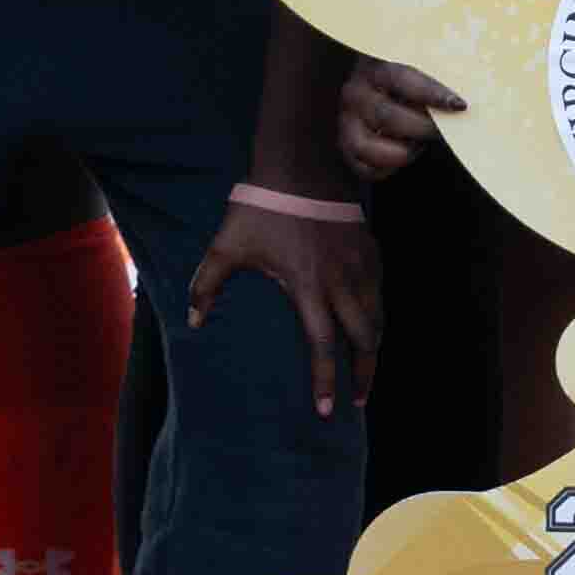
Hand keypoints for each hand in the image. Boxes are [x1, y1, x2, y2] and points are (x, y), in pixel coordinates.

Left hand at [186, 190, 382, 412]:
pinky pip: (381, 289)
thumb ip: (207, 286)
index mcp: (309, 287)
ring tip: (368, 369)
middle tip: (359, 400)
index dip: (326, 382)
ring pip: (378, 316)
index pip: (323, 347)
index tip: (326, 410)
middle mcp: (341, 281)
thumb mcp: (227, 247)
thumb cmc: (260, 208)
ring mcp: (360, 263)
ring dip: (375, 347)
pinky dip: (379, 312)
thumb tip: (193, 323)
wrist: (299, 164)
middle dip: (364, 374)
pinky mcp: (370, 248)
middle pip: (364, 339)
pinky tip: (372, 323)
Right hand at [329, 58, 464, 181]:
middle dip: (421, 128)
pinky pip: (365, 168)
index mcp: (375, 67)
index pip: (402, 78)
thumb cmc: (410, 81)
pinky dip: (390, 169)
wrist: (382, 89)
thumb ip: (435, 79)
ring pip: (368, 147)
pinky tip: (406, 154)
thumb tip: (460, 100)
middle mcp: (355, 93)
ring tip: (420, 144)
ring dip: (402, 152)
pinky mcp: (346, 147)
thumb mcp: (418, 70)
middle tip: (442, 131)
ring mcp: (346, 121)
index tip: (459, 105)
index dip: (431, 93)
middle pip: (387, 116)